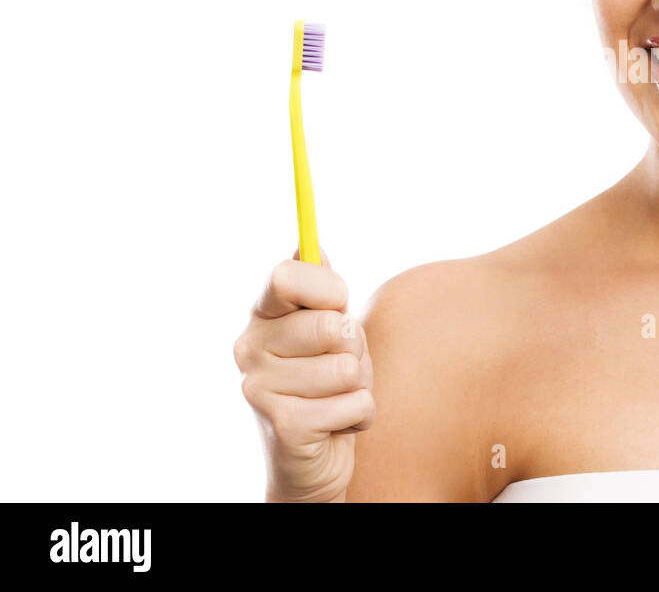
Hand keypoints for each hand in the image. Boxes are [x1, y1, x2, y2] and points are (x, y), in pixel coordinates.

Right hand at [233, 248, 374, 501]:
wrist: (313, 461)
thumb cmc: (326, 385)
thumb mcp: (328, 331)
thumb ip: (321, 291)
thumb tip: (312, 246)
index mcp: (261, 317)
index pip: (286, 276)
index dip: (328, 289)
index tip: (337, 305)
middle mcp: (249, 349)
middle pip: (330, 325)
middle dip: (354, 348)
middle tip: (340, 366)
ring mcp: (259, 389)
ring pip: (349, 367)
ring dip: (360, 385)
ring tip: (337, 397)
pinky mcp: (285, 426)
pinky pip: (357, 403)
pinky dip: (361, 415)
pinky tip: (337, 425)